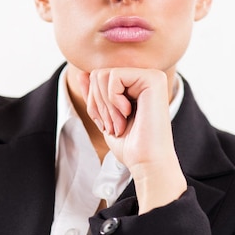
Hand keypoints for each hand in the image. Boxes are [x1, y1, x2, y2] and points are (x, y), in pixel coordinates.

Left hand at [78, 68, 186, 212]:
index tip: (107, 125)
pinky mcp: (153, 78)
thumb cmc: (129, 145)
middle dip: (98, 105)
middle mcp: (145, 77)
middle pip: (98, 75)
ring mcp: (151, 75)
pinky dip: (113, 99)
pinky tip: (127, 113)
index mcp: (136, 84)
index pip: (97, 79)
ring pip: (103, 75)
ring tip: (120, 123)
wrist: (146, 161)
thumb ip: (94, 94)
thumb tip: (81, 73)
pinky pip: (114, 76)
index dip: (94, 103)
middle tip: (113, 126)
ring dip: (106, 106)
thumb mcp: (104, 117)